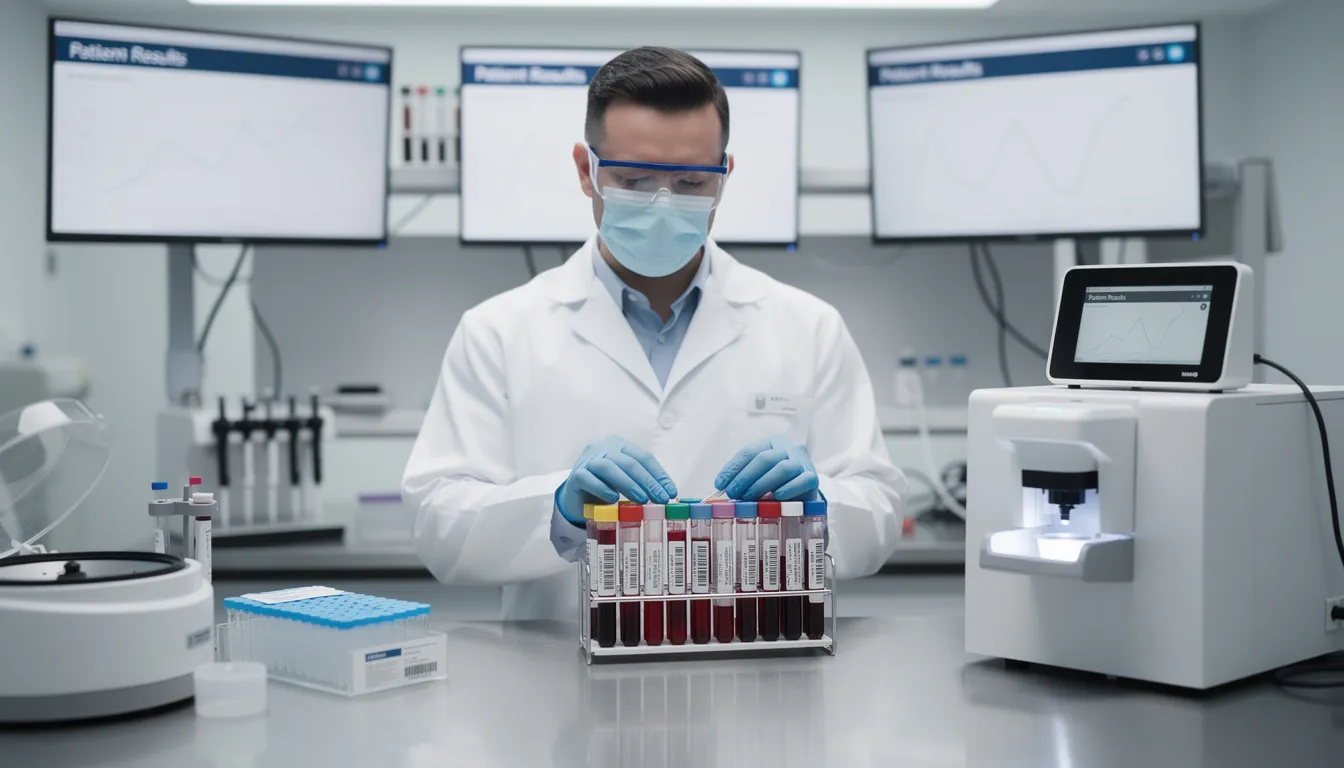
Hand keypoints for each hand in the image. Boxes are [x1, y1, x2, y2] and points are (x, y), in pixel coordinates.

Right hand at [558, 436, 677, 522]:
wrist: (577, 495)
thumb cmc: (607, 486)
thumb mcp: (627, 482)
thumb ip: (643, 483)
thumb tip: (667, 494)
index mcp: (620, 446)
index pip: (643, 457)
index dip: (659, 475)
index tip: (670, 492)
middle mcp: (603, 448)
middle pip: (628, 462)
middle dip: (647, 481)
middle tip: (660, 499)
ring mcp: (587, 460)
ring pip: (609, 467)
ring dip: (628, 484)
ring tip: (642, 499)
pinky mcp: (576, 475)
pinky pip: (588, 479)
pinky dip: (602, 488)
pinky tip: (613, 499)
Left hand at [715, 435, 818, 500]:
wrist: (803, 490)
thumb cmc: (776, 482)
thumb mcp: (758, 475)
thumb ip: (743, 478)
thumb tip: (722, 489)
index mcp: (771, 443)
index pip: (749, 452)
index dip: (733, 468)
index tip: (720, 484)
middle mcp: (788, 448)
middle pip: (765, 458)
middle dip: (745, 477)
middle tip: (733, 493)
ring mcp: (802, 462)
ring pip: (782, 469)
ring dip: (762, 484)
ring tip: (749, 497)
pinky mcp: (812, 478)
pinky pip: (802, 481)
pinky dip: (788, 489)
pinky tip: (776, 496)